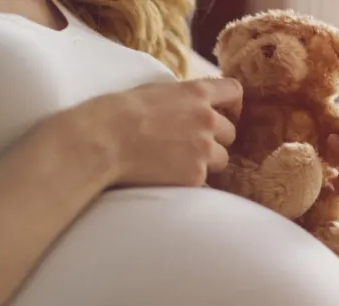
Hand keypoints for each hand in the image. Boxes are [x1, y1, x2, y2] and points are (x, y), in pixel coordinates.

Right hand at [56, 78, 242, 186]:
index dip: (232, 105)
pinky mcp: (196, 176)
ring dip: (207, 161)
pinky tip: (170, 177)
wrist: (104, 140)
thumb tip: (192, 105)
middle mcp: (207, 119)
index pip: (234, 92)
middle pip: (230, 132)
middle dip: (215, 139)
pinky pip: (205, 181)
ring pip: (222, 159)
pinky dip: (191, 180)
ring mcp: (204, 149)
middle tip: (191, 145)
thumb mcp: (155, 91)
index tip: (225, 114)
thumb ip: (182, 98)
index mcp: (197, 92)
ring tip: (178, 162)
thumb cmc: (119, 112)